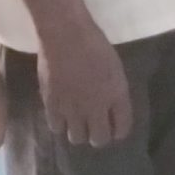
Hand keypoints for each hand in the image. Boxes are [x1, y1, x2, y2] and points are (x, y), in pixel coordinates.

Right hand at [36, 19, 131, 147]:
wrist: (66, 35)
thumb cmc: (95, 44)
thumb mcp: (115, 68)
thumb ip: (114, 91)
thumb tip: (111, 108)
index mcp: (117, 95)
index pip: (123, 127)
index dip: (119, 132)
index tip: (116, 130)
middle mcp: (96, 107)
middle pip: (99, 139)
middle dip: (99, 137)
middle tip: (96, 129)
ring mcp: (73, 108)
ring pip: (77, 138)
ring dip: (79, 133)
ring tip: (77, 124)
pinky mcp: (52, 105)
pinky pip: (56, 128)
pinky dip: (60, 125)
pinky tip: (61, 116)